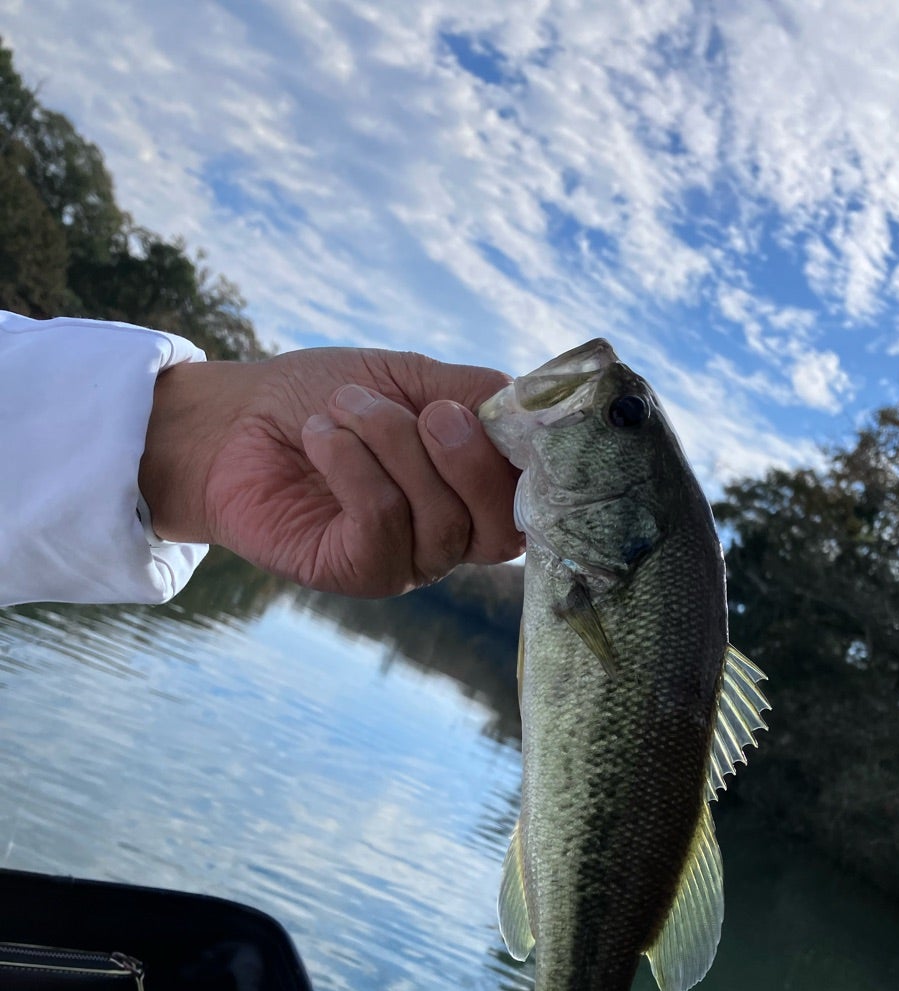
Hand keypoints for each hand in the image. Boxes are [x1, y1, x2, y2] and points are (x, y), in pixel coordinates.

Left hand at [138, 347, 522, 595]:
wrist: (234, 421)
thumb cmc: (325, 399)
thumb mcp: (410, 378)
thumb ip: (476, 393)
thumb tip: (531, 404)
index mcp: (473, 494)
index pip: (532, 505)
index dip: (529, 465)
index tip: (494, 412)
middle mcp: (449, 539)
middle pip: (501, 528)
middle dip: (466, 456)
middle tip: (420, 410)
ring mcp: (406, 563)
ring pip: (440, 520)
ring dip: (391, 444)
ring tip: (342, 410)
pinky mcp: (355, 573)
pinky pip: (382, 524)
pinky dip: (354, 468)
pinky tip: (321, 440)